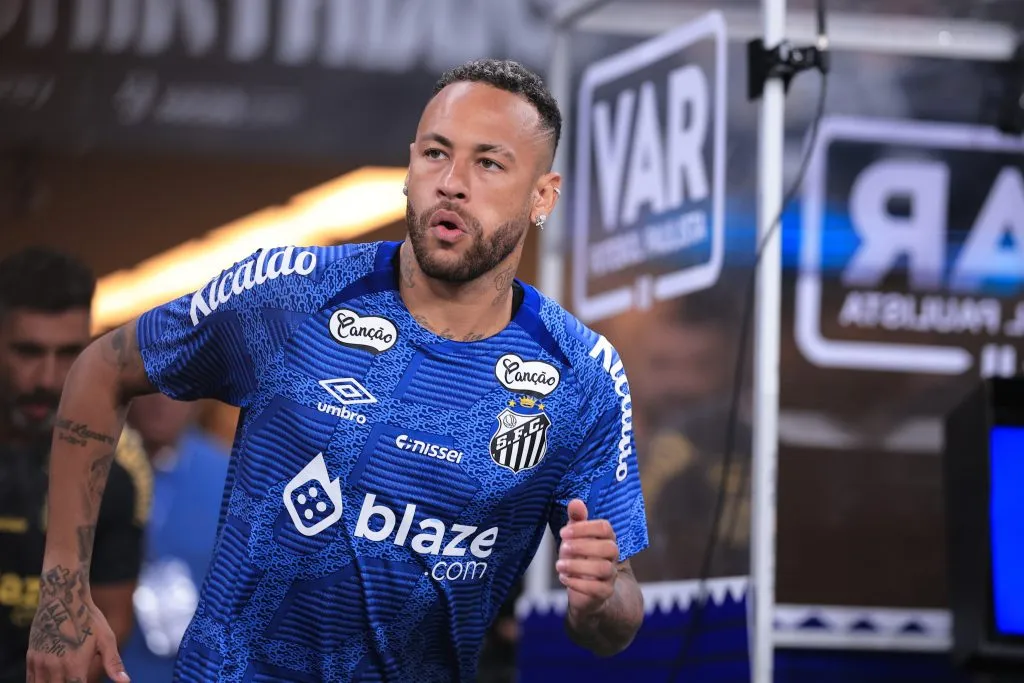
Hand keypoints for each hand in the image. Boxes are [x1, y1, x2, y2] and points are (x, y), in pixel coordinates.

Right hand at [26, 564, 128, 682]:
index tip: (85, 681)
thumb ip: (113, 663)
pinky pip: (31, 680)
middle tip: (77, 678)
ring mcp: (41, 663)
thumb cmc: (89, 618)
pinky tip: (50, 680)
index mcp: (75, 666)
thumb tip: (125, 682)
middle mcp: (55, 667)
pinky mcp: (31, 657)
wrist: (63, 598)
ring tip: (64, 678)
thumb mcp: (106, 639)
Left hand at [556, 499, 619, 617]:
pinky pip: (597, 589)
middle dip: (582, 546)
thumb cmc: (581, 557)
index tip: (564, 532)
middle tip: (563, 547)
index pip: (605, 528)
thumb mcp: (576, 537)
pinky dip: (578, 583)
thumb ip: (576, 520)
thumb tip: (575, 502)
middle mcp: (612, 556)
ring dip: (578, 566)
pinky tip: (564, 578)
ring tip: (559, 565)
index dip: (584, 528)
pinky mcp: (604, 593)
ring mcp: (611, 575)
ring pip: (603, 569)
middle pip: (609, 548)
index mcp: (606, 538)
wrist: (587, 590)